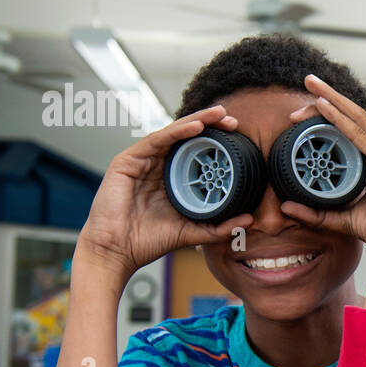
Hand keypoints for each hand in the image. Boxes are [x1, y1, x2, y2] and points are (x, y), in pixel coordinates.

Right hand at [77, 107, 253, 286]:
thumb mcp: (191, 232)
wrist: (116, 251)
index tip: (239, 137)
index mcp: (170, 180)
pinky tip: (195, 126)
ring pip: (173, 134)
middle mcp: (157, 167)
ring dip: (197, 121)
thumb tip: (249, 220)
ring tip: (218, 115)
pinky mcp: (127, 161)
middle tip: (233, 120)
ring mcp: (142, 162)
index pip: (195, 154)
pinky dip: (176, 132)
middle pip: (186, 139)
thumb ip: (218, 228)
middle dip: (210, 126)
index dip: (216, 144)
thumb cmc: (146, 241)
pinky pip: (156, 141)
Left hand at [280, 75, 365, 250]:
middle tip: (309, 80)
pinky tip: (324, 109)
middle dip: (330, 98)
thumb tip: (287, 206)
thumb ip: (316, 214)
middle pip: (355, 118)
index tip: (302, 114)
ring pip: (358, 119)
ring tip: (312, 86)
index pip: (353, 130)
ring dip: (333, 101)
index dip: (329, 117)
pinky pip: (360, 136)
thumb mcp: (343, 218)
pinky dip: (341, 120)